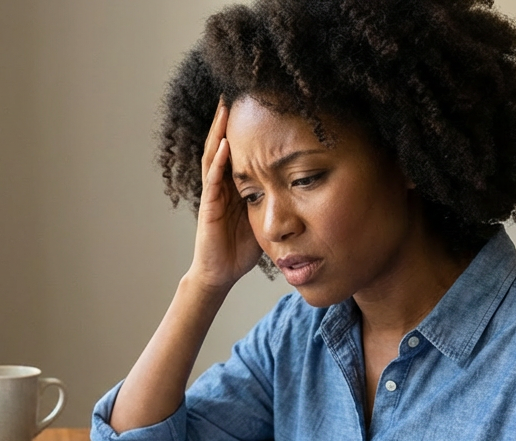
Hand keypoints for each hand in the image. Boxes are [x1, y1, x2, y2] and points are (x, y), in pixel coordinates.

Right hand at [188, 99, 263, 292]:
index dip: (244, 127)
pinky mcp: (209, 208)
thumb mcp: (264, 216)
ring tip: (225, 107)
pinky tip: (226, 145)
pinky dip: (219, 162)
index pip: (240, 149)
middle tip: (235, 91)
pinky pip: (213, 181)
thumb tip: (305, 186)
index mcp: (235, 185)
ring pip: (214, 155)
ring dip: (219, 131)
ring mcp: (213, 195)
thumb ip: (277, 198)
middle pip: (223, 144)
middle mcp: (222, 185)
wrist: (220, 273)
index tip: (254, 103)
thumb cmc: (241, 248)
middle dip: (227, 119)